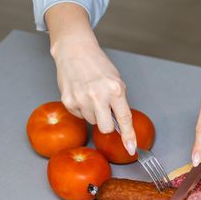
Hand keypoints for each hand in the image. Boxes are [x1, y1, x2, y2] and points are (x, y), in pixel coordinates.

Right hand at [46, 3, 135, 154]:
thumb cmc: (98, 65)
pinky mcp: (68, 101)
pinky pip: (79, 116)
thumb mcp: (116, 81)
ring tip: (91, 95)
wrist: (74, 50)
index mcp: (115, 90)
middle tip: (105, 110)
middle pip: (106, 128)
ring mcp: (81, 99)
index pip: (124, 119)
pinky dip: (82, 109)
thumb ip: (119, 102)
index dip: (128, 136)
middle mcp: (98, 95)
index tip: (131, 148)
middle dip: (108, 124)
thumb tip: (121, 124)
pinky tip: (81, 95)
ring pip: (92, 122)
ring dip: (94, 113)